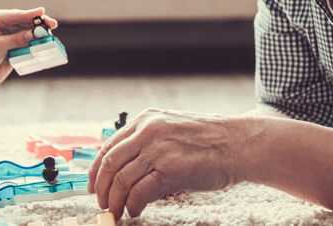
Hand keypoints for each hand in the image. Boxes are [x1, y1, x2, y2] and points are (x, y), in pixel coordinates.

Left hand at [0, 7, 57, 88]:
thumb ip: (17, 40)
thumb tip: (35, 34)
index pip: (17, 15)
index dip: (30, 14)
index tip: (42, 12)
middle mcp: (6, 23)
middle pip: (27, 21)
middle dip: (40, 23)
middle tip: (52, 25)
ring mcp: (13, 33)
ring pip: (31, 31)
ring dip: (41, 34)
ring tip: (51, 36)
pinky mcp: (18, 44)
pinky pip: (31, 41)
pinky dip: (38, 43)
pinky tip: (46, 44)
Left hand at [88, 108, 245, 218]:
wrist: (239, 143)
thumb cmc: (210, 140)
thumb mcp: (172, 128)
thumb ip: (148, 141)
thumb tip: (124, 169)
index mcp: (146, 119)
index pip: (108, 146)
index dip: (95, 170)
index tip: (93, 186)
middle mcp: (148, 131)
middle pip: (109, 164)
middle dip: (101, 189)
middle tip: (102, 204)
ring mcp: (158, 149)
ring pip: (120, 180)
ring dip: (115, 201)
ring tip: (118, 212)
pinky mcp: (170, 169)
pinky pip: (139, 192)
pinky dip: (132, 206)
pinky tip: (136, 211)